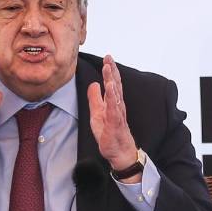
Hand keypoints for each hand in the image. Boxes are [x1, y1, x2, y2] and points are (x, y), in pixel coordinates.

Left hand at [87, 54, 139, 176]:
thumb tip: (94, 84)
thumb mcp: (97, 114)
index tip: (107, 58)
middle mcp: (117, 107)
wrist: (118, 152)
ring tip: (109, 68)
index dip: (110, 71)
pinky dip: (113, 97)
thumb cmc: (109, 135)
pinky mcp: (115, 123)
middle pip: (116, 86)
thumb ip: (95, 99)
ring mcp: (117, 115)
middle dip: (112, 71)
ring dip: (112, 80)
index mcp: (113, 104)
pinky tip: (112, 88)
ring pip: (116, 95)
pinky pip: (114, 109)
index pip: (112, 84)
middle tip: (109, 57)